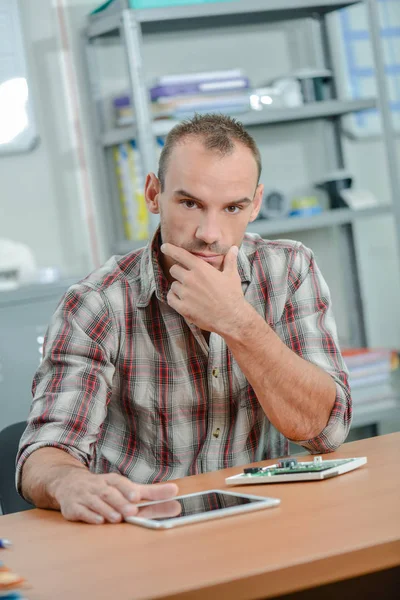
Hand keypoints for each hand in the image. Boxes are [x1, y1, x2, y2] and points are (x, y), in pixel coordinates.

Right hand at [53, 469, 178, 524]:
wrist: (70, 484)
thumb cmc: (104, 488)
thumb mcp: (125, 487)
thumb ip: (150, 492)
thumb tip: (175, 491)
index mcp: (112, 480)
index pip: (120, 483)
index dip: (128, 489)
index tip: (136, 496)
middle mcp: (98, 486)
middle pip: (110, 493)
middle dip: (120, 502)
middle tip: (131, 511)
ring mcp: (85, 496)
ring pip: (96, 502)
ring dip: (107, 510)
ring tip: (117, 518)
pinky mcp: (73, 507)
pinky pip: (81, 511)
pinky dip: (90, 516)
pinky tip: (99, 521)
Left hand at [161, 243, 245, 334]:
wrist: (232, 318)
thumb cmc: (232, 296)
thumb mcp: (232, 276)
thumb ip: (230, 260)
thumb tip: (234, 248)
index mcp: (201, 269)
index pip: (180, 254)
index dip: (170, 249)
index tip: (164, 247)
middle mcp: (190, 279)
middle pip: (174, 269)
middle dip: (179, 272)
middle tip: (188, 279)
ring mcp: (185, 294)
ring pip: (173, 285)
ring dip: (178, 287)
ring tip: (191, 293)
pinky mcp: (183, 307)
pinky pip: (170, 298)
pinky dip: (174, 298)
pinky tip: (183, 300)